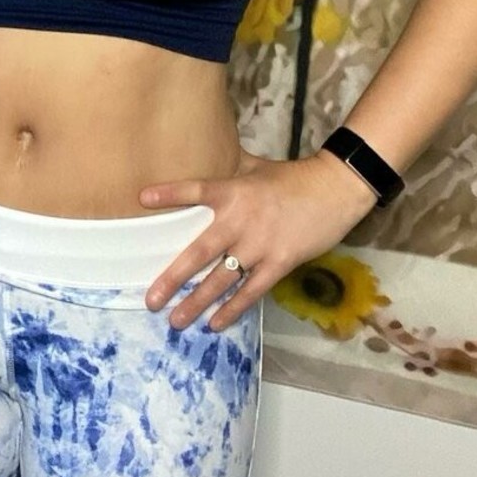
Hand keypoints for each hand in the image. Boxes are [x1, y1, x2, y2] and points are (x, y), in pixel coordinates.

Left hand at [140, 147, 377, 330]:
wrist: (334, 189)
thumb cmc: (291, 177)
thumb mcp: (255, 166)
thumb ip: (229, 166)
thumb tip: (207, 152)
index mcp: (232, 190)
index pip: (195, 190)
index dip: (169, 193)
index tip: (142, 198)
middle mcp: (240, 220)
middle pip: (200, 252)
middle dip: (174, 278)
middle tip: (151, 300)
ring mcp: (259, 245)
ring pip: (222, 279)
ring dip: (197, 302)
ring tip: (176, 321)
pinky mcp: (279, 263)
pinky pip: (251, 291)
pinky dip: (232, 308)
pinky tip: (215, 323)